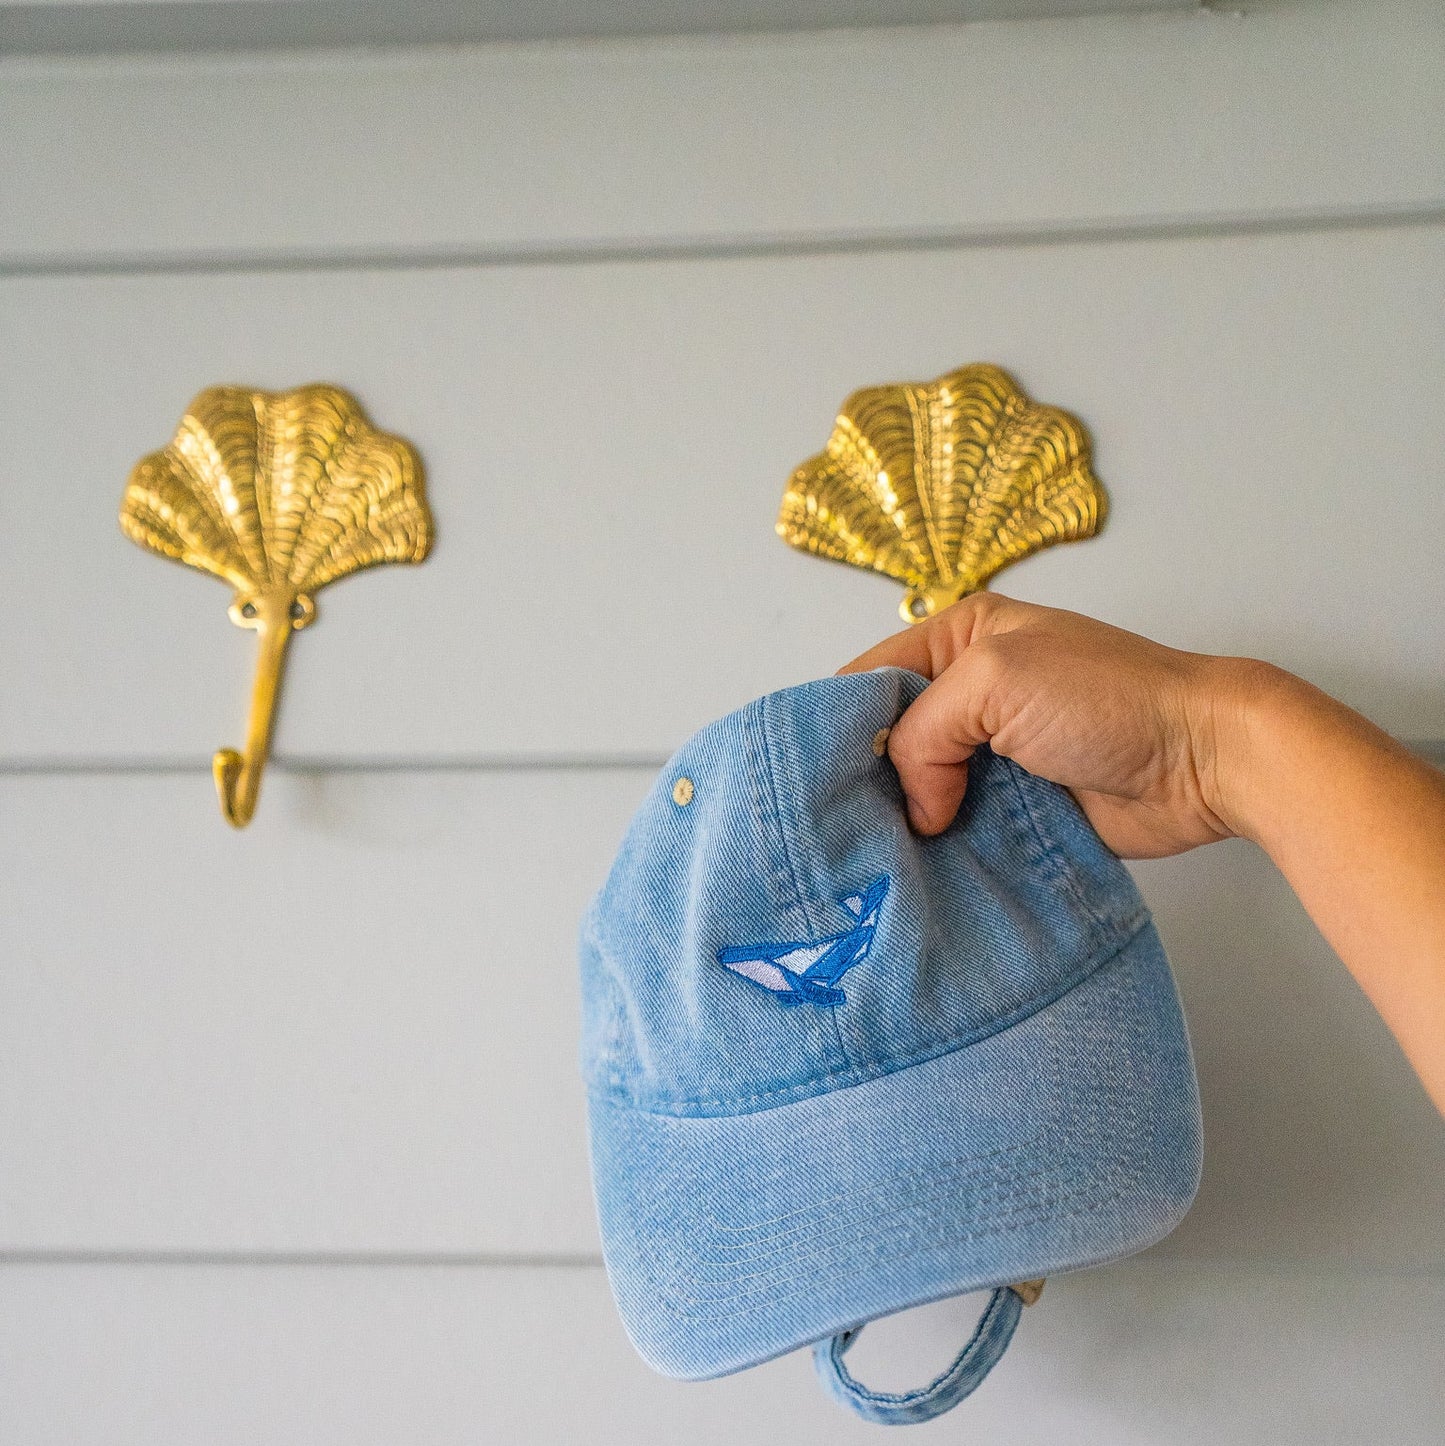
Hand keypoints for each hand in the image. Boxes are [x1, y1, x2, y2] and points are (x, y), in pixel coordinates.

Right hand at [839, 592, 1266, 858]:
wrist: (1204, 761)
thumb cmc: (1108, 698)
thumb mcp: (994, 679)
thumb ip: (923, 733)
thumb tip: (916, 810)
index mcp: (960, 638)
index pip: (868, 678)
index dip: (838, 726)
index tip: (811, 780)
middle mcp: (971, 693)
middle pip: (888, 741)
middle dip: (866, 783)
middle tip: (837, 831)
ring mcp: (994, 755)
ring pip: (920, 793)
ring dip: (903, 825)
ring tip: (869, 862)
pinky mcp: (1016, 808)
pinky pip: (959, 831)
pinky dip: (939, 851)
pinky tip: (915, 875)